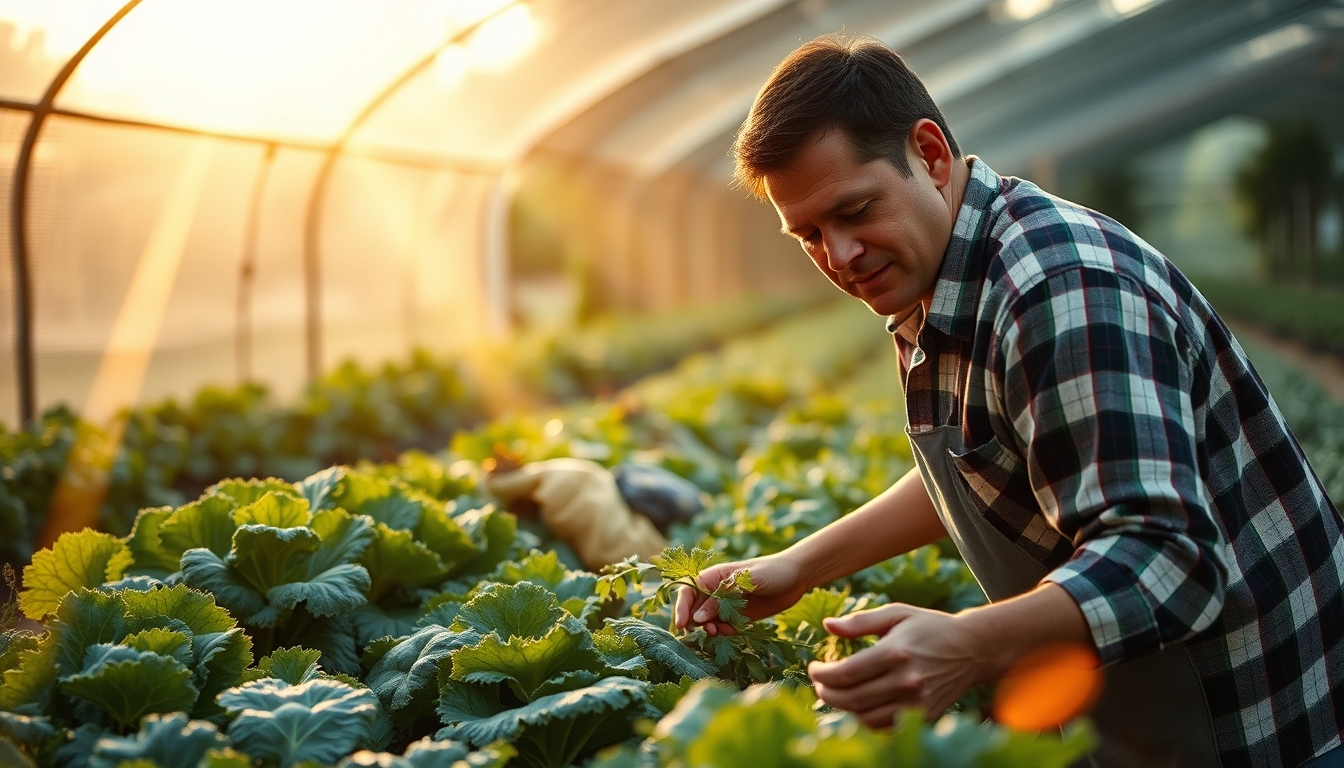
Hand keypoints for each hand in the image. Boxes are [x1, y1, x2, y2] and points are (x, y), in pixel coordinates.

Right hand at [672, 553, 808, 636]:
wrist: (799, 576)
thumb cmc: (773, 570)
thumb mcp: (748, 580)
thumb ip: (723, 597)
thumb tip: (698, 618)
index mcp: (714, 576)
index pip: (688, 591)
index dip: (682, 607)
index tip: (682, 625)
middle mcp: (717, 591)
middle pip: (695, 609)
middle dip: (697, 622)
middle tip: (711, 631)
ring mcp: (728, 605)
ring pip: (709, 621)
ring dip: (712, 629)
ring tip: (725, 631)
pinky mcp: (740, 616)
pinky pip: (725, 627)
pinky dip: (726, 632)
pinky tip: (736, 631)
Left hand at [808, 603, 991, 727]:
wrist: (972, 649)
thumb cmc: (930, 627)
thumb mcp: (897, 614)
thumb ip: (860, 622)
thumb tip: (828, 626)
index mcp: (895, 652)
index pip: (845, 673)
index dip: (821, 674)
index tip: (814, 667)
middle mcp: (906, 681)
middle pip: (851, 699)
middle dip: (826, 693)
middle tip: (819, 684)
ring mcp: (917, 703)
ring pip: (865, 719)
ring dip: (843, 709)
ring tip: (836, 694)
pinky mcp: (925, 716)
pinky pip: (885, 727)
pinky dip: (865, 720)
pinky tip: (858, 705)